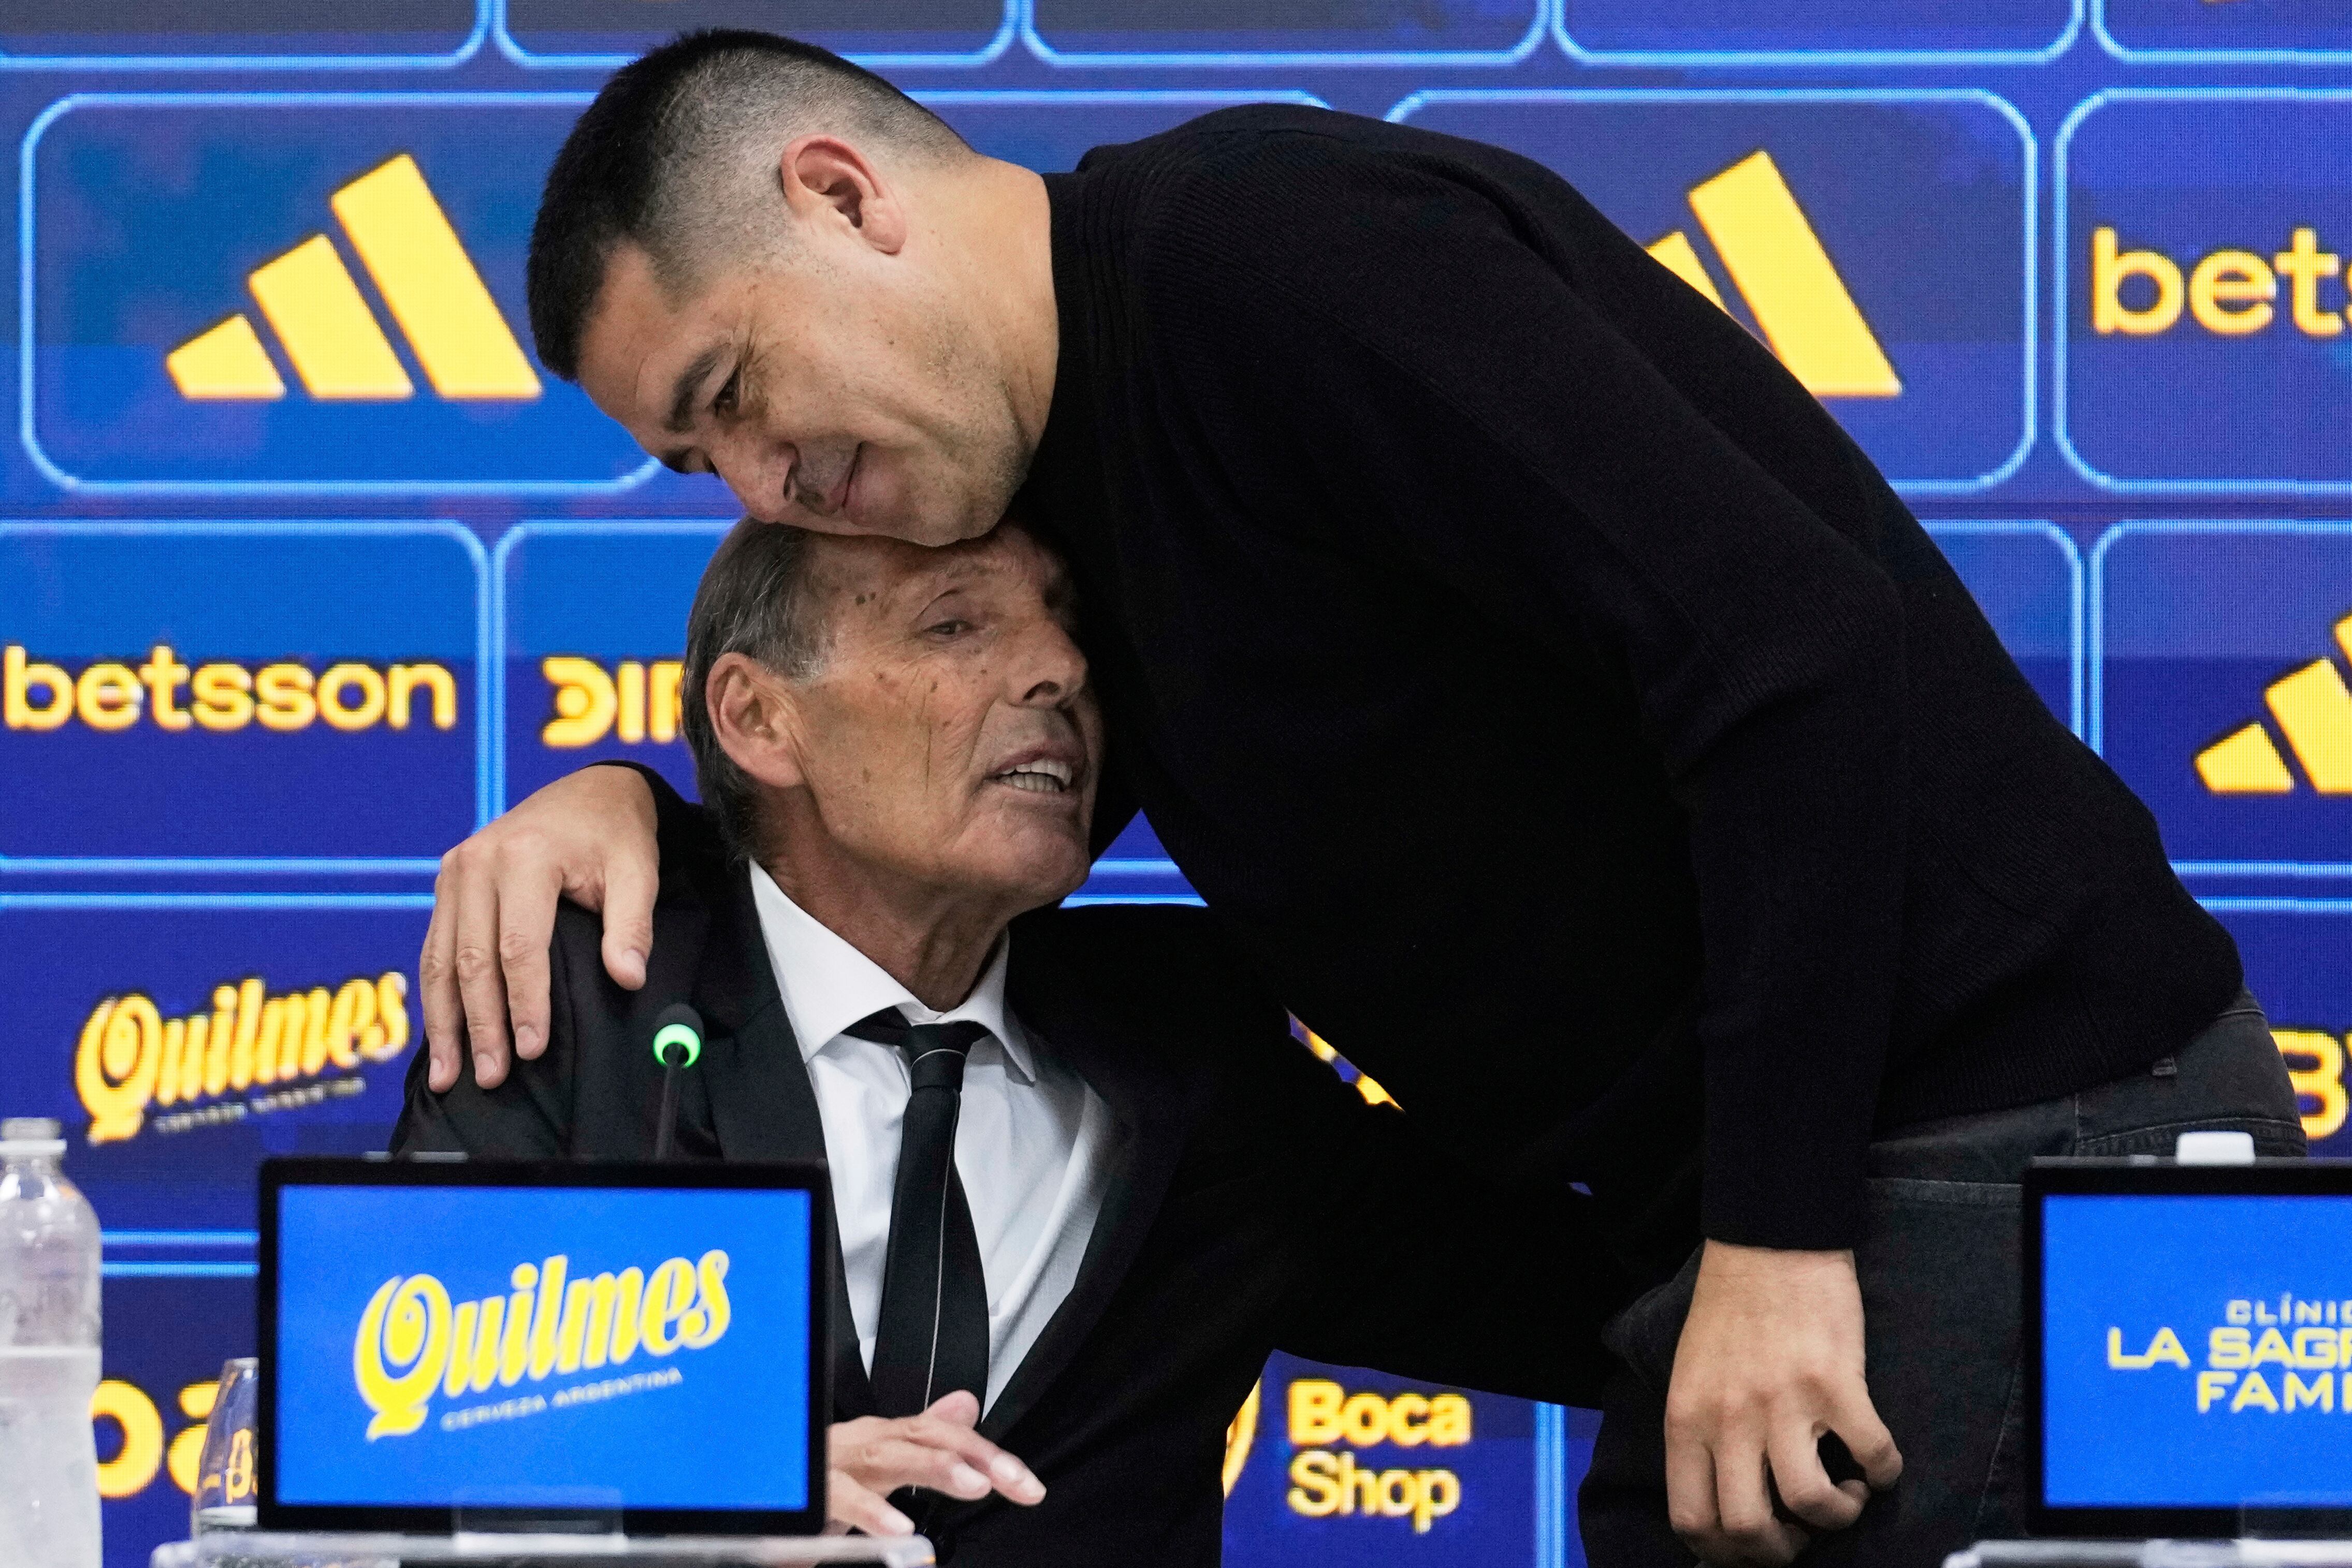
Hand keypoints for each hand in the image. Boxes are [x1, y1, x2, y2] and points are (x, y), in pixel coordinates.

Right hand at [420, 765, 660, 1091]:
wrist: (589, 793)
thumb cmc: (616, 835)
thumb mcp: (638, 871)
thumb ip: (632, 925)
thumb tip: (627, 978)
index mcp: (524, 857)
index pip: (518, 946)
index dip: (524, 1002)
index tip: (532, 1050)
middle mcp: (477, 862)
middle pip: (472, 959)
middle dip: (480, 1025)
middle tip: (491, 1078)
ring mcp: (455, 871)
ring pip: (441, 959)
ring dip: (445, 1022)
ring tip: (450, 1076)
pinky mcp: (447, 883)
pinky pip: (435, 947)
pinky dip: (437, 995)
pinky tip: (442, 1036)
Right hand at [826, 1391, 1045, 1535]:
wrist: (753, 1486)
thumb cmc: (823, 1475)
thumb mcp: (880, 1458)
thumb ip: (923, 1437)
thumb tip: (966, 1405)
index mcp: (883, 1437)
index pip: (944, 1435)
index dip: (988, 1455)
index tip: (1028, 1485)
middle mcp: (861, 1443)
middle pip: (923, 1438)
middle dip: (971, 1455)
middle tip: (1010, 1479)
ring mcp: (833, 1465)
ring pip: (886, 1457)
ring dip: (932, 1468)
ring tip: (972, 1486)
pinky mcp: (809, 1493)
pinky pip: (841, 1499)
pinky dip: (870, 1512)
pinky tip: (899, 1529)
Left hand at [1663, 1241, 1901, 1564]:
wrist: (1768, 1241)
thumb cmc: (1729, 1311)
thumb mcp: (1690, 1377)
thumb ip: (1702, 1436)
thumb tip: (1721, 1501)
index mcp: (1687, 1420)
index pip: (1693, 1519)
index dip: (1726, 1554)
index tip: (1753, 1547)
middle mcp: (1730, 1419)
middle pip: (1749, 1528)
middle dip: (1781, 1549)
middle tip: (1800, 1531)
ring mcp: (1784, 1403)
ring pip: (1811, 1503)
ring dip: (1836, 1515)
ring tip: (1844, 1492)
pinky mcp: (1837, 1384)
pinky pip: (1874, 1458)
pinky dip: (1883, 1474)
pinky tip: (1875, 1462)